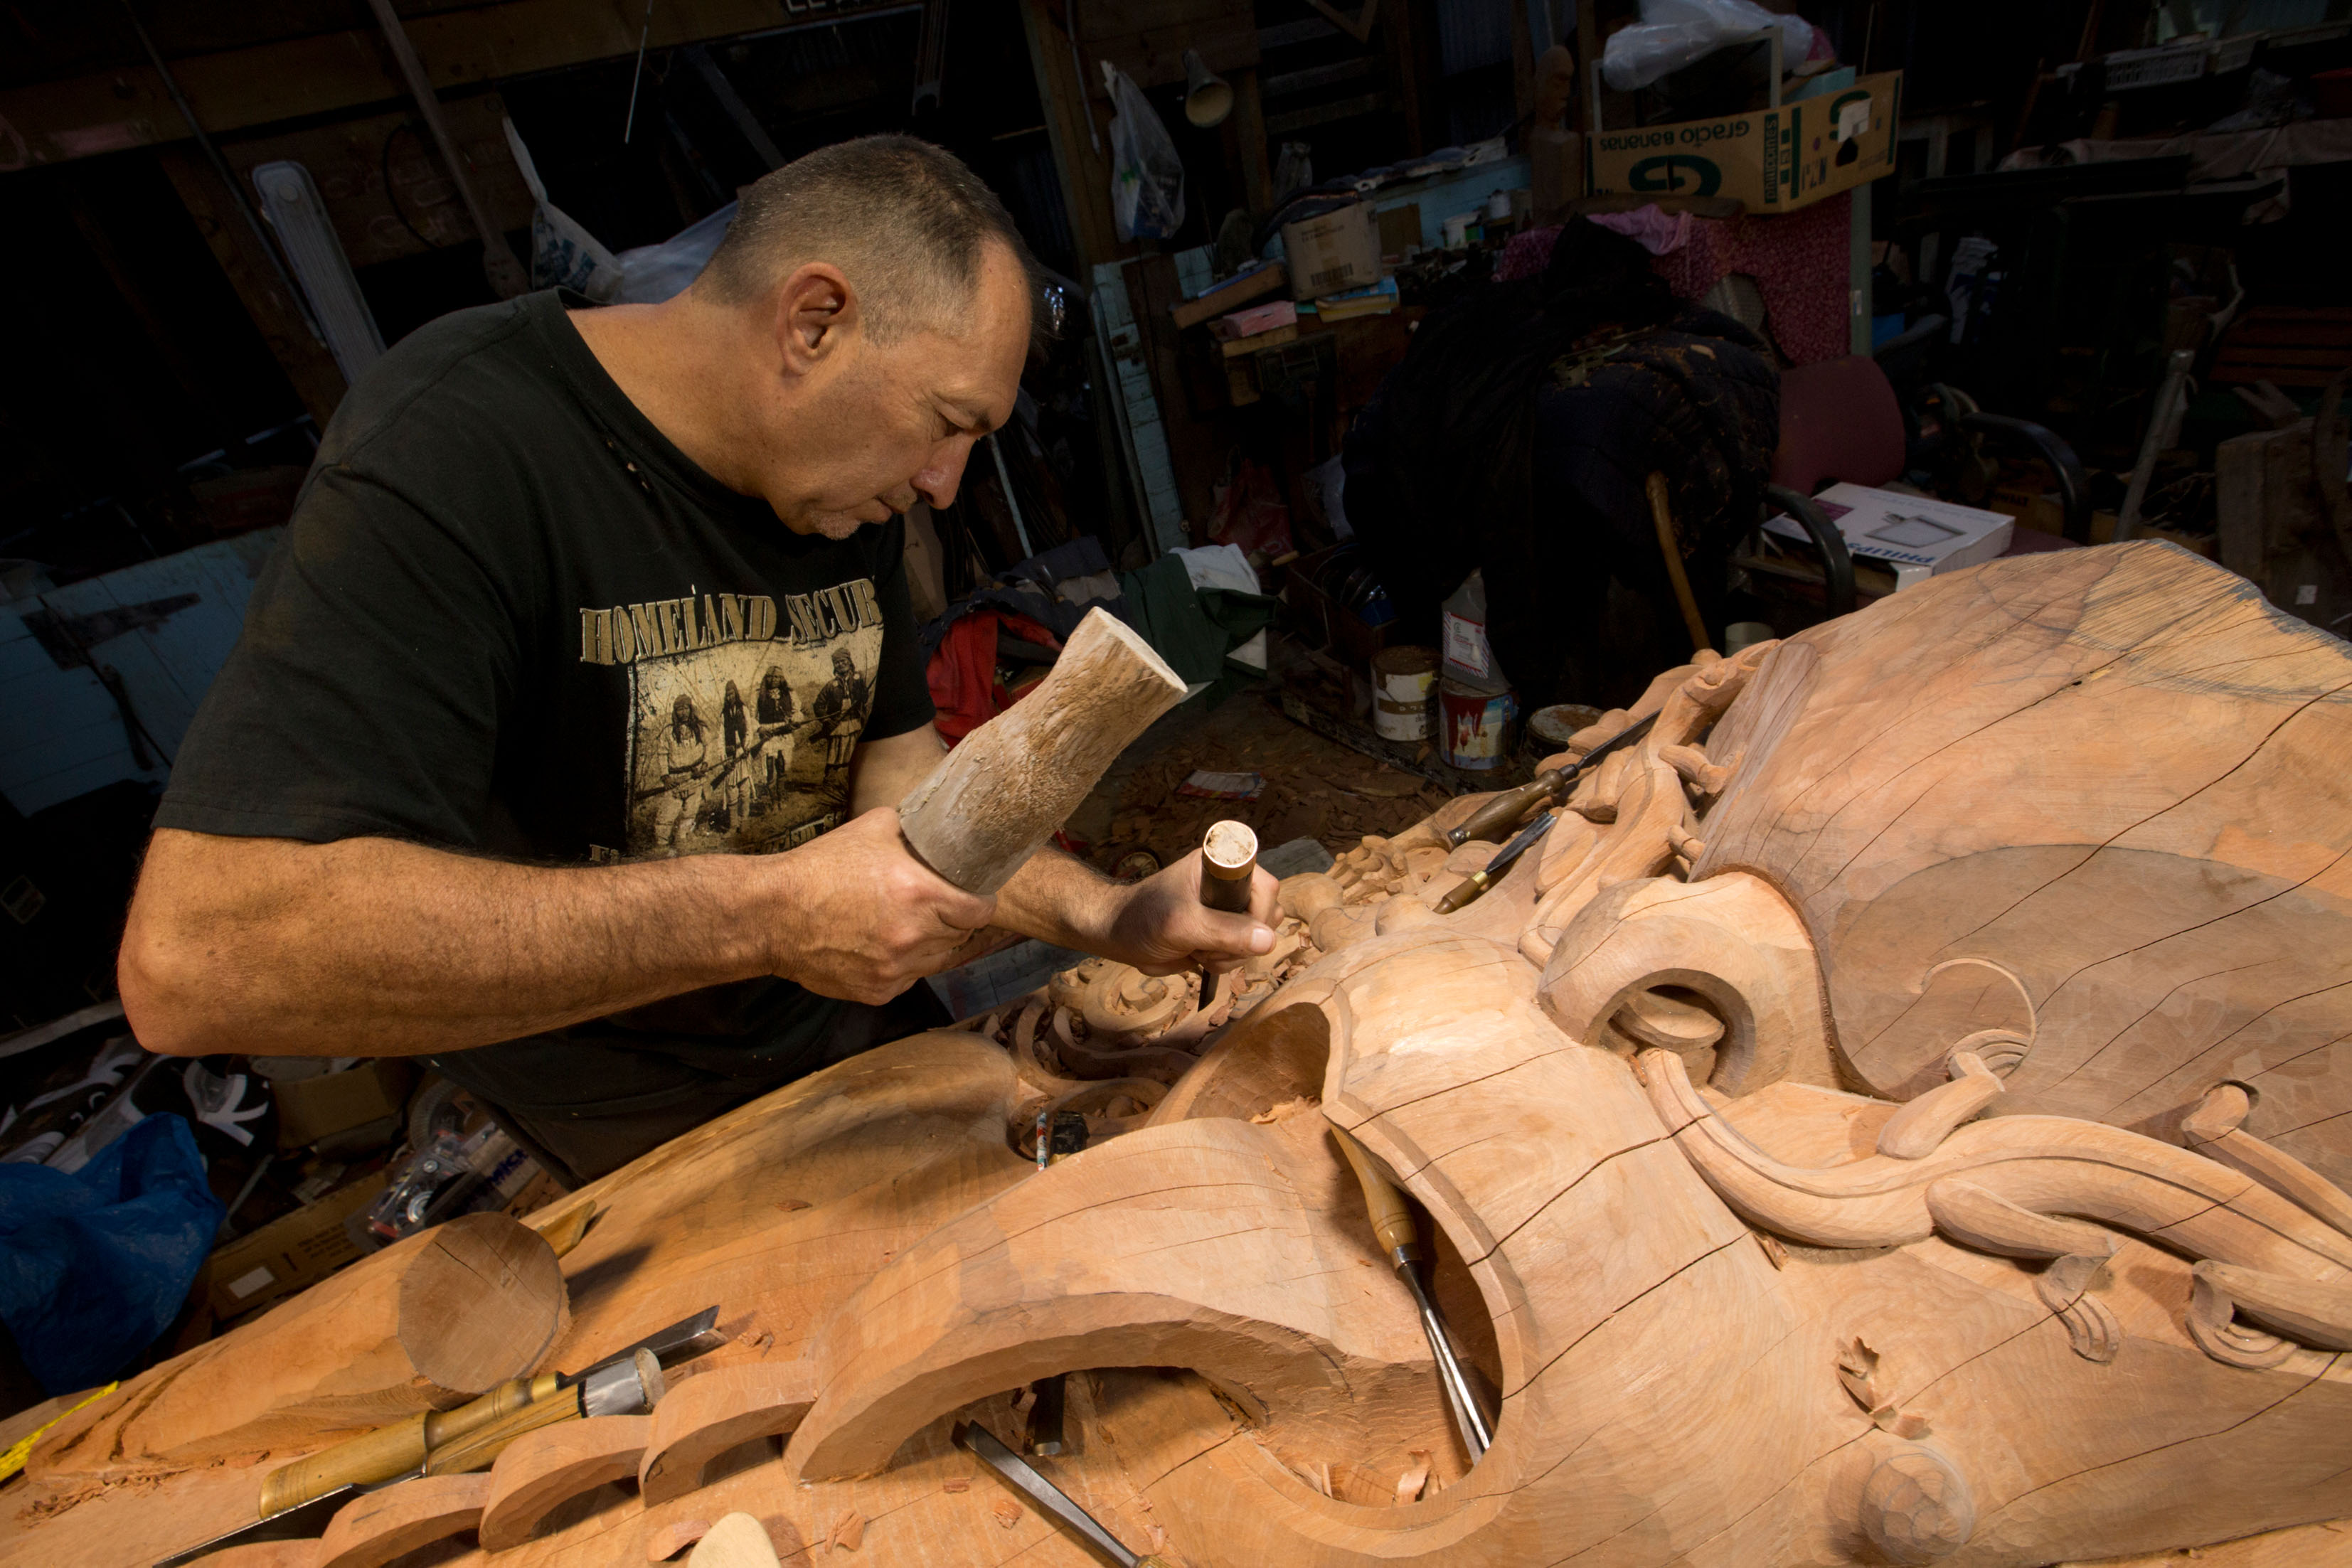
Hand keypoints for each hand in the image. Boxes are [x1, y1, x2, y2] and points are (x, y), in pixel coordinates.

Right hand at [763, 807, 996, 1003]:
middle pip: (961, 936)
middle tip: (942, 907)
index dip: (982, 903)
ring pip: (938, 960)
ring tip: (913, 925)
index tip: (977, 897)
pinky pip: (910, 978)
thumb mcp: (873, 829)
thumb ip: (913, 829)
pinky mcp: (878, 991)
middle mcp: (913, 936)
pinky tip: (886, 944)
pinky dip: (905, 964)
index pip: (980, 912)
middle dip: (955, 921)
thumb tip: (940, 825)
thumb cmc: (821, 868)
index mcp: (920, 895)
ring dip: (933, 944)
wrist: (772, 914)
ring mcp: (895, 969)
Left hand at [1092, 851, 1279, 976]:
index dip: (1260, 910)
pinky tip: (1198, 957)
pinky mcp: (1221, 934)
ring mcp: (1226, 911)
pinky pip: (1242, 952)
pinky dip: (1224, 961)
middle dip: (1243, 939)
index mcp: (1219, 867)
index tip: (1238, 930)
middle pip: (1268, 914)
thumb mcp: (1182, 924)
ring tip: (1198, 950)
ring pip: (1257, 938)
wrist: (1117, 937)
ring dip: (1232, 954)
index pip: (1266, 884)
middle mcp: (1228, 886)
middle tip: (1209, 944)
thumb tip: (1269, 940)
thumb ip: (1224, 931)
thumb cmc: (1141, 918)